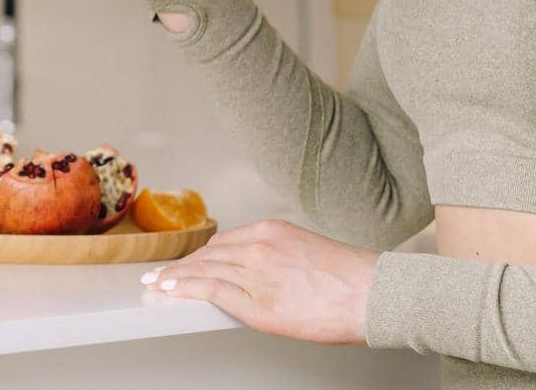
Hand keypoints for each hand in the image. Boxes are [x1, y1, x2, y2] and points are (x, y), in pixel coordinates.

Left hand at [140, 219, 379, 345]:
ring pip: (203, 270)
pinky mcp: (258, 303)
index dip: (200, 255)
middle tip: (162, 274)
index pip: (224, 242)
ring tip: (158, 285)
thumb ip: (279, 259)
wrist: (377, 294)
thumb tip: (262, 276)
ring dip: (176, 278)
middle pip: (208, 255)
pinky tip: (170, 292)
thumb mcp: (310, 253)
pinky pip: (211, 291)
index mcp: (272, 231)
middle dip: (183, 266)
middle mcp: (259, 247)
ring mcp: (256, 273)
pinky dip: (185, 289)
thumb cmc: (355, 280)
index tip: (187, 261)